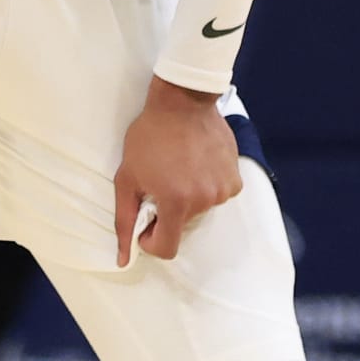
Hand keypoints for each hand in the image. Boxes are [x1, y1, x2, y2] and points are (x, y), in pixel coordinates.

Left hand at [114, 78, 242, 265]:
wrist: (183, 101)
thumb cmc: (150, 137)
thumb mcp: (127, 177)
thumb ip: (125, 220)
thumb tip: (123, 259)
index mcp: (177, 202)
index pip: (167, 248)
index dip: (152, 240)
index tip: (146, 221)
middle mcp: (205, 200)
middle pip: (182, 225)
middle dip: (168, 211)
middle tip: (160, 182)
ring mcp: (223, 189)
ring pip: (200, 209)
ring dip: (188, 196)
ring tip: (180, 168)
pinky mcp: (235, 177)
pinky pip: (217, 194)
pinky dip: (206, 185)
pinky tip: (197, 163)